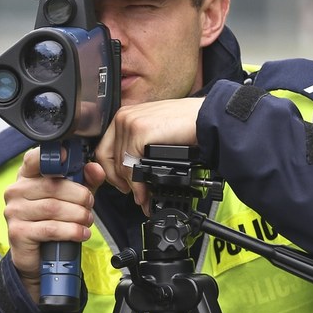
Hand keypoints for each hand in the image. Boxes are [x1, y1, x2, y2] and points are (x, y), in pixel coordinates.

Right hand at [3, 145, 105, 302]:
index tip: (68, 156)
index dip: (51, 156)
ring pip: (53, 208)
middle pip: (52, 185)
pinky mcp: (18, 232)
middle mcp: (16, 191)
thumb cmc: (54, 221)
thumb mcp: (72, 197)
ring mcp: (14, 212)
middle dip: (78, 195)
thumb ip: (85, 181)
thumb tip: (95, 168)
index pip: (34, 159)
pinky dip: (71, 231)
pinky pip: (50, 228)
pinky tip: (81, 233)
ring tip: (87, 220)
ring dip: (77, 215)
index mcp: (26, 176)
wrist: (39, 258)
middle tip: (89, 205)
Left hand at [95, 97, 203, 211]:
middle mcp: (124, 117)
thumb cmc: (187, 125)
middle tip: (133, 193)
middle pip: (105, 158)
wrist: (207, 118)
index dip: (111, 171)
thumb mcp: (154, 133)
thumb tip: (129, 172)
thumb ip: (138, 147)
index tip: (122, 184)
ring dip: (131, 186)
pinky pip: (130, 165)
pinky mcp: (139, 131)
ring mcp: (130, 122)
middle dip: (117, 181)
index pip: (105, 148)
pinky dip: (137, 183)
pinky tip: (145, 190)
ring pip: (119, 164)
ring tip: (143, 197)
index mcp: (125, 116)